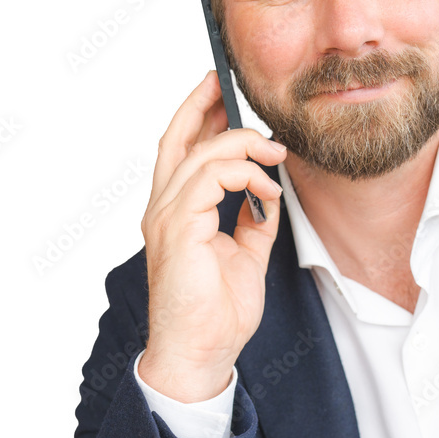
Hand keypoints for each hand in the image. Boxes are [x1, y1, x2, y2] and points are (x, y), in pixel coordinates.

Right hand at [138, 71, 286, 401]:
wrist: (203, 353)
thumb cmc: (217, 311)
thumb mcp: (245, 252)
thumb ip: (252, 218)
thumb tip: (269, 192)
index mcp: (176, 213)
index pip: (180, 151)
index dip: (196, 116)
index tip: (219, 91)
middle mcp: (164, 210)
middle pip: (178, 140)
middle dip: (203, 105)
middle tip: (227, 84)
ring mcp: (167, 218)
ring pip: (201, 154)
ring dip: (242, 144)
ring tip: (275, 152)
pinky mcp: (179, 230)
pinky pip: (212, 179)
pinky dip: (244, 174)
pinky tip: (267, 186)